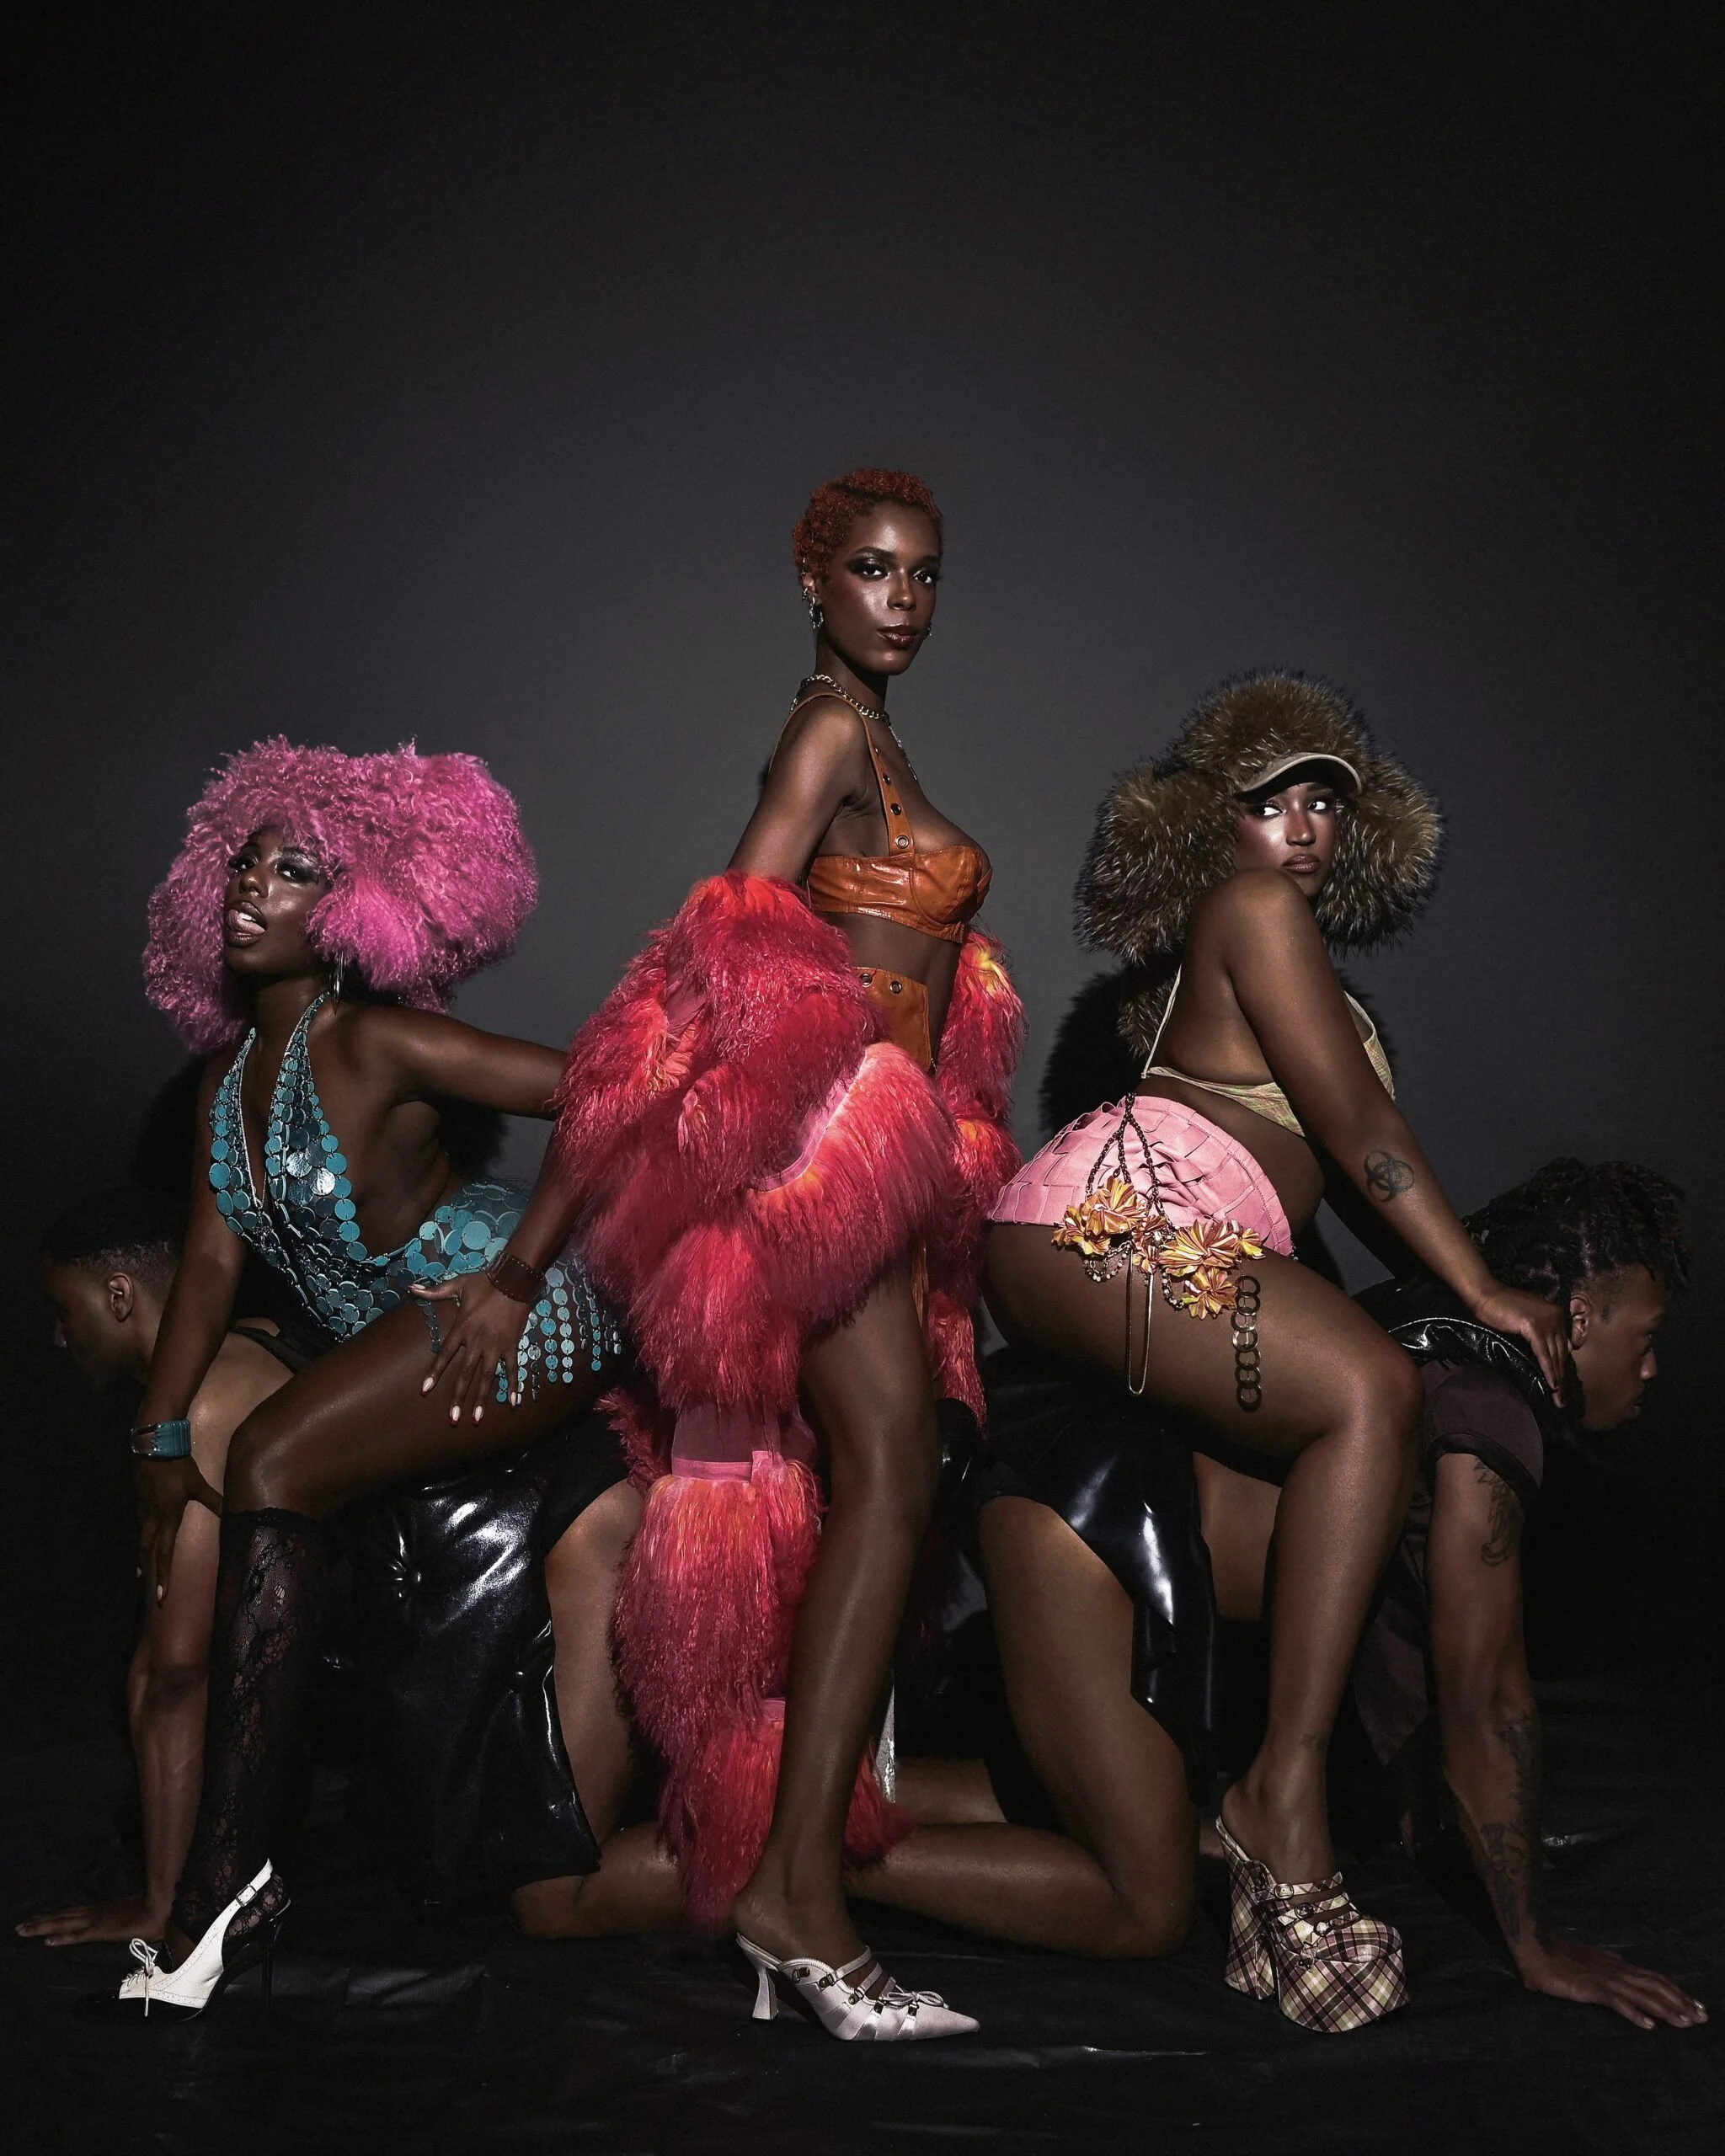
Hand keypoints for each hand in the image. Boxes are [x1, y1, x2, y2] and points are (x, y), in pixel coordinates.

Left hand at [16, 1891, 162, 1947]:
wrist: (162, 1908)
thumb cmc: (152, 1913)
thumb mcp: (135, 1917)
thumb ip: (126, 1920)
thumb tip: (128, 1923)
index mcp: (102, 1909)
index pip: (73, 1911)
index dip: (54, 1914)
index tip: (38, 1916)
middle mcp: (95, 1912)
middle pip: (62, 1915)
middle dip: (40, 1920)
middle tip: (19, 1925)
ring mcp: (96, 1921)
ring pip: (63, 1923)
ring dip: (41, 1926)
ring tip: (23, 1930)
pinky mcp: (101, 1931)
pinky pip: (76, 1935)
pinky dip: (60, 1937)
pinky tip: (46, 1940)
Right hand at [136, 1455, 220, 1605]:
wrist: (152, 1447)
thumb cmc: (177, 1467)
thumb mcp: (196, 1484)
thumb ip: (213, 1500)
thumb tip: (230, 1511)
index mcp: (167, 1518)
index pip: (165, 1553)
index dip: (164, 1575)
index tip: (161, 1595)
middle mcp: (152, 1520)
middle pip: (148, 1552)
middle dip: (149, 1572)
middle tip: (147, 1591)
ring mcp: (142, 1511)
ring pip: (141, 1541)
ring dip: (143, 1558)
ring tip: (142, 1574)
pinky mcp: (138, 1503)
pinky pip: (140, 1528)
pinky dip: (142, 1541)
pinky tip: (143, 1545)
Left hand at [413, 1271, 523, 1422]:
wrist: (513, 1280)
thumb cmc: (485, 1283)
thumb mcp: (458, 1285)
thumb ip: (434, 1292)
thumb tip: (412, 1288)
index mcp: (462, 1329)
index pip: (445, 1355)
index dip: (435, 1373)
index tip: (425, 1390)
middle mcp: (477, 1342)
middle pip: (465, 1374)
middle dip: (458, 1397)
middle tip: (452, 1418)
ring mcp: (495, 1346)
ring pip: (487, 1378)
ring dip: (482, 1399)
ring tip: (476, 1418)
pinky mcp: (511, 1346)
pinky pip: (512, 1369)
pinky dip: (512, 1386)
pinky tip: (512, 1402)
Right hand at [1469, 1280, 1567, 1402]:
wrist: (1485, 1295)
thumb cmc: (1500, 1308)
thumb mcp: (1526, 1321)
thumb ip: (1540, 1334)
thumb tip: (1550, 1356)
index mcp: (1556, 1315)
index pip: (1563, 1346)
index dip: (1562, 1367)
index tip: (1562, 1386)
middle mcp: (1556, 1317)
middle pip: (1561, 1353)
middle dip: (1562, 1378)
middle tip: (1562, 1399)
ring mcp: (1547, 1321)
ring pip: (1554, 1356)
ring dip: (1557, 1379)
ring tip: (1557, 1398)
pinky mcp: (1535, 1327)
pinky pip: (1543, 1354)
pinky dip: (1548, 1371)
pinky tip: (1551, 1385)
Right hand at [1520, 1939, 1706, 2028]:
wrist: (1536, 1950)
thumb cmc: (1558, 1957)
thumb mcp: (1589, 1961)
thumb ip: (1606, 1967)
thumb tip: (1621, 1971)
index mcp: (1617, 1964)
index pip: (1654, 1978)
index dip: (1676, 1991)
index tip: (1694, 2004)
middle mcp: (1617, 1970)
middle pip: (1656, 1986)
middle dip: (1681, 2001)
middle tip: (1702, 2017)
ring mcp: (1606, 1979)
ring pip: (1644, 1995)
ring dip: (1667, 2009)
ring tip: (1686, 2023)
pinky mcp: (1593, 1989)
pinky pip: (1618, 2003)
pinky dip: (1635, 2013)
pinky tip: (1649, 2025)